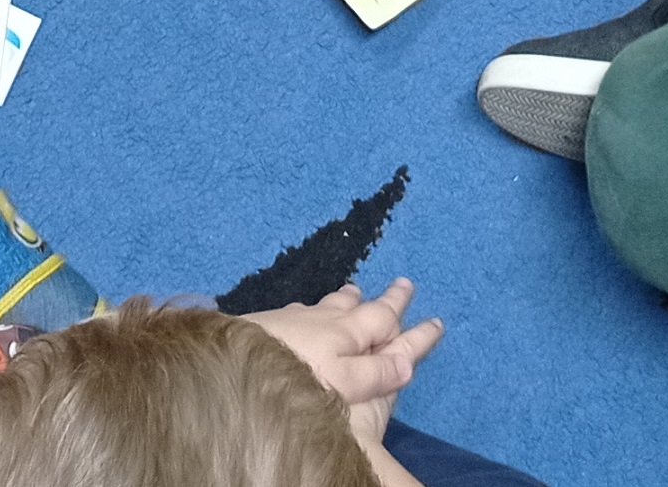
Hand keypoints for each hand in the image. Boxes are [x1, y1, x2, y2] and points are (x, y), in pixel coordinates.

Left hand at [244, 278, 442, 448]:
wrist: (233, 362)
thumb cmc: (294, 376)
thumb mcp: (344, 382)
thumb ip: (374, 373)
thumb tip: (407, 363)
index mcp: (347, 333)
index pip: (386, 322)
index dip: (409, 323)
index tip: (434, 318)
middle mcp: (325, 319)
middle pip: (361, 306)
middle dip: (385, 299)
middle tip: (403, 285)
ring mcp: (296, 318)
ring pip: (330, 303)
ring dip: (348, 298)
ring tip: (356, 291)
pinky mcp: (270, 324)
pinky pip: (303, 309)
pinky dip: (315, 308)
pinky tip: (305, 310)